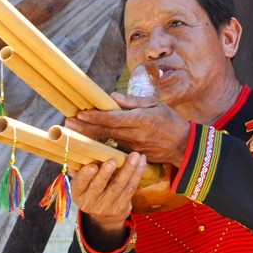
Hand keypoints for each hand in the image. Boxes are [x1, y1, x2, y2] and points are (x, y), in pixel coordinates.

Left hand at [65, 92, 189, 166]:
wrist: (184, 145)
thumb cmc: (171, 120)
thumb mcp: (156, 104)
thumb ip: (133, 101)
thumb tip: (113, 96)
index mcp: (141, 120)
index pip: (113, 119)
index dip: (95, 117)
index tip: (80, 113)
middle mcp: (135, 135)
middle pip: (105, 132)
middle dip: (85, 128)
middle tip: (68, 122)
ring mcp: (133, 148)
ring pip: (107, 142)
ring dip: (89, 137)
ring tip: (72, 131)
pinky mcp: (133, 156)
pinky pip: (114, 150)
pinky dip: (100, 147)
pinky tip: (87, 144)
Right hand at [70, 152, 146, 250]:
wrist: (104, 216)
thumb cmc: (92, 189)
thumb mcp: (82, 183)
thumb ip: (80, 169)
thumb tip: (79, 153)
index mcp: (78, 193)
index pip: (79, 184)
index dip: (85, 175)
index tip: (92, 166)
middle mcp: (90, 202)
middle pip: (99, 186)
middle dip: (106, 173)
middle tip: (112, 161)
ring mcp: (107, 206)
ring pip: (118, 186)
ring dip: (128, 169)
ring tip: (135, 156)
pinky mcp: (122, 207)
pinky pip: (131, 189)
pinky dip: (137, 174)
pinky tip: (141, 162)